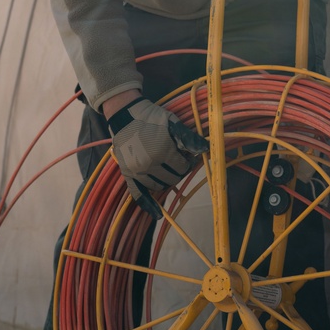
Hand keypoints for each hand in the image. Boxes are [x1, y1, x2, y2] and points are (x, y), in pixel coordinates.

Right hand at [107, 96, 208, 217]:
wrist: (124, 115)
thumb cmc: (151, 117)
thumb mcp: (172, 123)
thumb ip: (187, 138)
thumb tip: (205, 150)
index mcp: (163, 152)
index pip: (183, 167)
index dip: (187, 162)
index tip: (186, 155)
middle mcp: (150, 165)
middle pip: (172, 178)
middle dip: (178, 172)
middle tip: (178, 162)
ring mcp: (137, 171)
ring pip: (158, 186)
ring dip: (166, 181)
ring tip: (167, 171)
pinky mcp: (127, 174)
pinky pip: (138, 194)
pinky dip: (148, 205)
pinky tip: (157, 215)